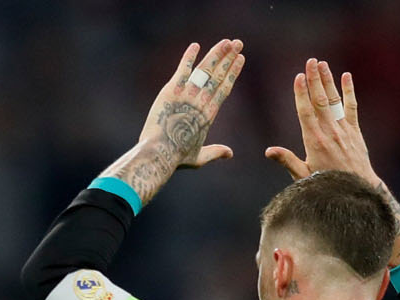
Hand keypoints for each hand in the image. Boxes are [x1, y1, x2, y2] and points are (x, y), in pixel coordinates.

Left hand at [137, 39, 246, 168]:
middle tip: (238, 43)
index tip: (240, 59)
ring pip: (205, 69)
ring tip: (226, 41)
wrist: (159, 153)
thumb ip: (215, 152)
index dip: (233, 72)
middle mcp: (202, 102)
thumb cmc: (177, 157)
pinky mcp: (171, 91)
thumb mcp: (199, 157)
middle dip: (229, 57)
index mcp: (209, 114)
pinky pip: (182, 70)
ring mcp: (187, 95)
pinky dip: (188, 57)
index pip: (224, 88)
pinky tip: (195, 45)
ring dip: (216, 53)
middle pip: (218, 75)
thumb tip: (229, 154)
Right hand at [265, 59, 378, 185]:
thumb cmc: (326, 185)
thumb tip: (269, 151)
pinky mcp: (355, 131)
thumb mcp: (303, 176)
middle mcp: (329, 132)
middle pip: (320, 100)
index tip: (298, 77)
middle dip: (315, 79)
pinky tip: (346, 76)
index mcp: (314, 141)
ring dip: (328, 80)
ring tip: (322, 64)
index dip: (301, 93)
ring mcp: (344, 130)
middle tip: (310, 62)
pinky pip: (351, 107)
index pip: (306, 111)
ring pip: (334, 100)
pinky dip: (349, 91)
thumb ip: (287, 161)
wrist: (357, 189)